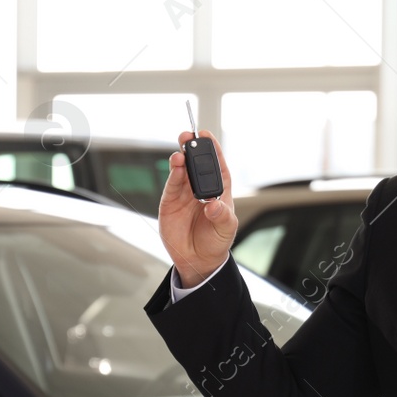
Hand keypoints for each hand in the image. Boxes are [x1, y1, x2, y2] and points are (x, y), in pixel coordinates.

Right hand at [159, 130, 237, 289]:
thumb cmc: (216, 241)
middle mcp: (200, 187)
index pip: (217, 165)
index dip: (212, 148)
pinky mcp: (170, 201)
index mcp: (219, 189)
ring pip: (182, 170)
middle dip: (193, 147)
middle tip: (189, 137)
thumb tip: (213, 206)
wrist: (198, 260)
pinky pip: (171, 184)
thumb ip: (222, 216)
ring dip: (181, 158)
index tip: (207, 135)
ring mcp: (184, 193)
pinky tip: (175, 165)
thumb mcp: (226, 229)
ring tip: (181, 152)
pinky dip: (173, 174)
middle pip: (196, 162)